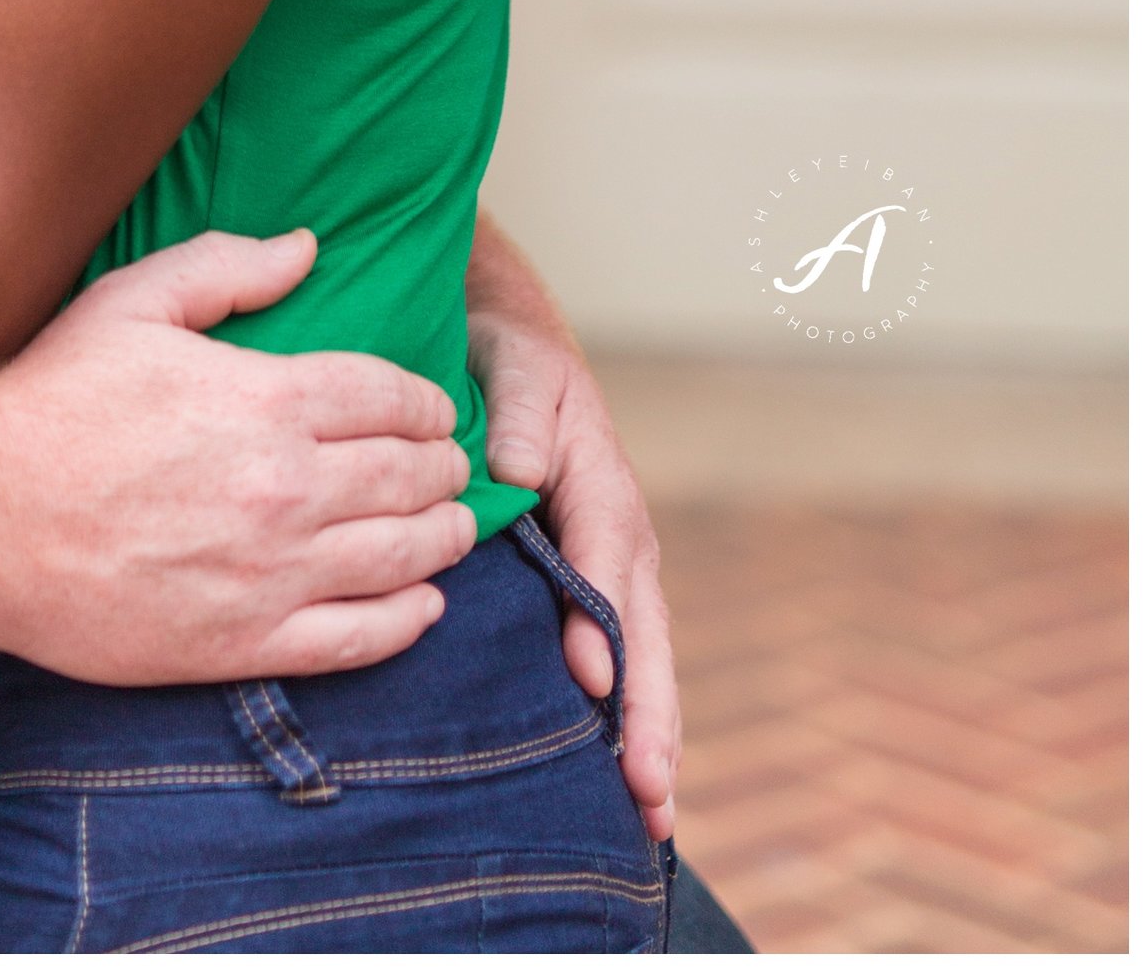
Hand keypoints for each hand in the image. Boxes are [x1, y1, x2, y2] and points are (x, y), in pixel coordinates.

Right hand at [0, 230, 477, 684]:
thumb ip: (227, 267)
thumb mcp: (134, 301)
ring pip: (400, 557)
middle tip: (452, 468)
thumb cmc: (54, 400)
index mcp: (267, 398)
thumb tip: (307, 247)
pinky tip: (424, 607)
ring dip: (444, 539)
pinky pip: (357, 638)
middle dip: (444, 469)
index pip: (389, 396)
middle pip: (408, 476)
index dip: (426, 401)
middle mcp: (287, 486)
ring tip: (454, 529)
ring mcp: (272, 570)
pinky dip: (407, 622)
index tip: (434, 408)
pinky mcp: (247, 640)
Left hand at [470, 232, 678, 837]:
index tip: (597, 690)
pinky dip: (622, 716)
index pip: (608, 575)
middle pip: (644, 641)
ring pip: (638, 662)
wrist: (508, 342)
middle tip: (649, 799)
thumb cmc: (511, 360)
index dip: (605, 633)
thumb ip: (515, 421)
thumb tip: (513, 476)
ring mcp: (609, 568)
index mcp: (604, 494)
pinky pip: (613, 655)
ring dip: (646, 736)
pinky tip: (613, 776)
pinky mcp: (586, 582)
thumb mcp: (515, 372)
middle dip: (650, 720)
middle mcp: (619, 542)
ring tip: (650, 817)